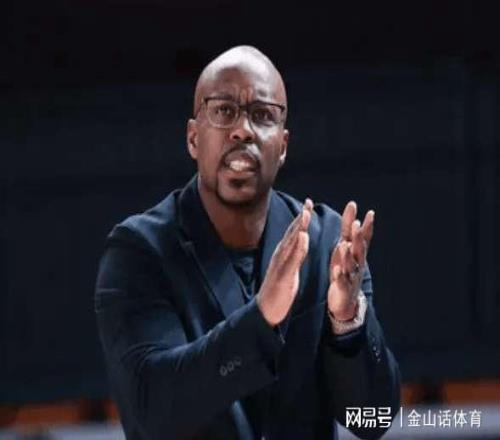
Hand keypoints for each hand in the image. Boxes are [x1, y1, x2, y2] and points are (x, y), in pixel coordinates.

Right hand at [256, 199, 313, 325]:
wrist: (266, 311)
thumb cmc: (279, 291)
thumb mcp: (289, 270)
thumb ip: (295, 256)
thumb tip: (300, 242)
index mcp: (284, 255)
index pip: (294, 233)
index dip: (301, 218)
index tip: (309, 203)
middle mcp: (280, 256)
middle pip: (292, 233)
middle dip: (301, 217)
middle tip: (309, 202)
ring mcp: (280, 265)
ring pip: (291, 243)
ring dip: (299, 227)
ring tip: (306, 213)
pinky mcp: (283, 276)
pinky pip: (292, 259)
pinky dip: (298, 247)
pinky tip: (304, 237)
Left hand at [328, 201, 373, 320]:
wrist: (345, 299)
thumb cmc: (345, 267)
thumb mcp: (346, 244)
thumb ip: (348, 226)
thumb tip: (352, 204)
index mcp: (357, 252)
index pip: (364, 237)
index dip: (368, 226)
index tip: (370, 213)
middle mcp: (358, 263)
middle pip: (359, 249)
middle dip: (358, 237)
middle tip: (357, 224)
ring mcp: (352, 275)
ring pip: (351, 264)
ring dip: (348, 254)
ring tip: (344, 244)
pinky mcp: (344, 287)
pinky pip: (342, 281)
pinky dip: (340, 275)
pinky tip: (337, 270)